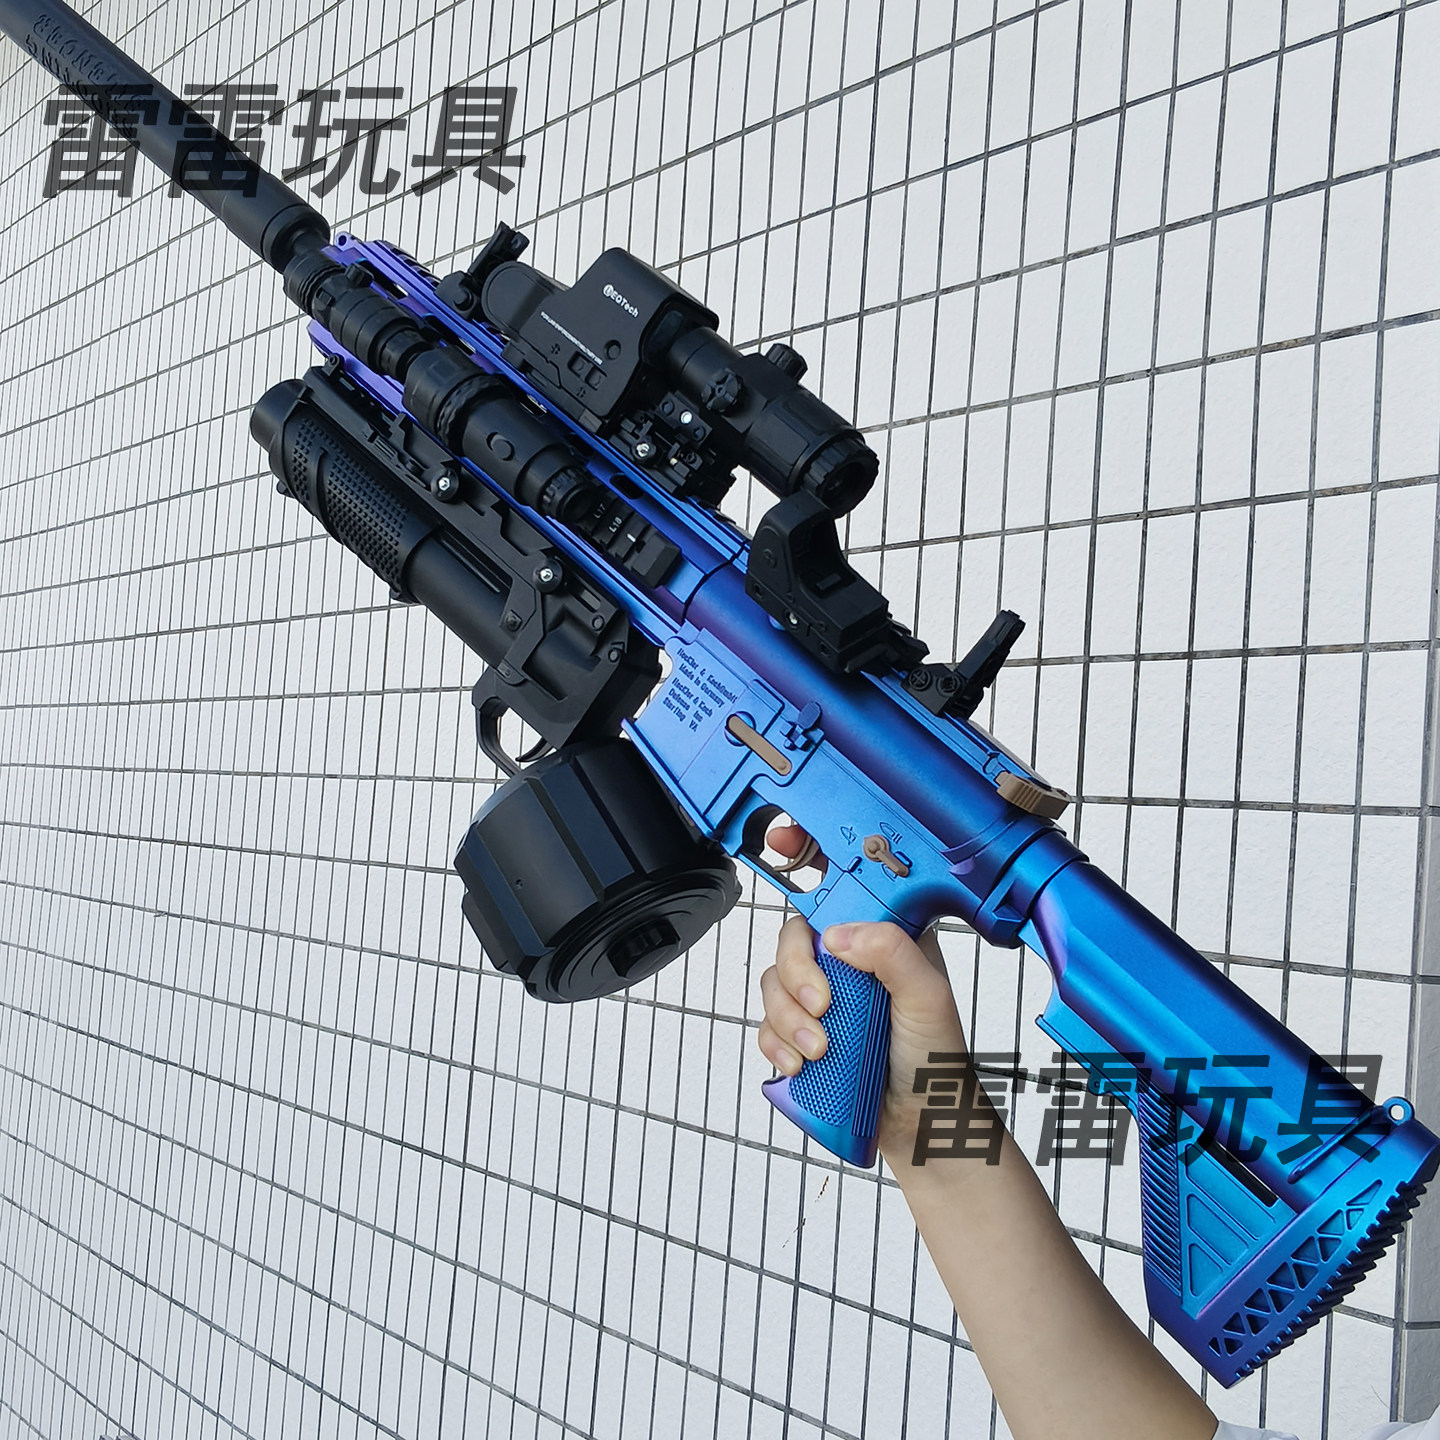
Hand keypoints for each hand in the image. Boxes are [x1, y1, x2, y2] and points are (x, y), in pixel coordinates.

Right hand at [756, 824, 974, 1173]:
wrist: (922, 1123)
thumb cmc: (936, 1057)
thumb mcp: (928, 995)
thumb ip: (891, 952)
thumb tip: (837, 934)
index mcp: (881, 934)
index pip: (839, 883)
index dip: (807, 854)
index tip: (781, 841)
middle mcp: (848, 958)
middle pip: (792, 936)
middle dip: (797, 972)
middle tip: (823, 1006)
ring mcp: (822, 994)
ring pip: (774, 982)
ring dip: (789, 1018)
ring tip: (822, 1049)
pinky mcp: (802, 1030)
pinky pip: (766, 1023)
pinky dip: (777, 1043)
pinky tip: (801, 1063)